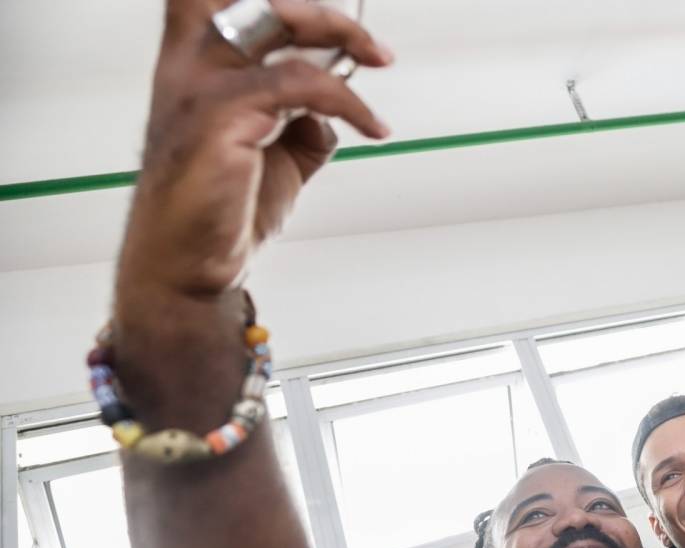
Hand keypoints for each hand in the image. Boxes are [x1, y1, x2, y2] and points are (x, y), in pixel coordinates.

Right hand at [118, 0, 390, 296]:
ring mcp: (198, 88)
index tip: (332, 26)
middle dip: (318, 11)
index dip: (273, 1)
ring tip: (379, 62)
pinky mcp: (218, 119)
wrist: (189, 267)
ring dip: (341, 35)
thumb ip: (302, 117)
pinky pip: (298, 84)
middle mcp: (189, 65)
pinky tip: (370, 124)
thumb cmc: (221, 211)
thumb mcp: (277, 152)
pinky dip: (346, 99)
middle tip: (369, 45)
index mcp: (194, 64)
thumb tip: (335, 107)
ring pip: (274, 21)